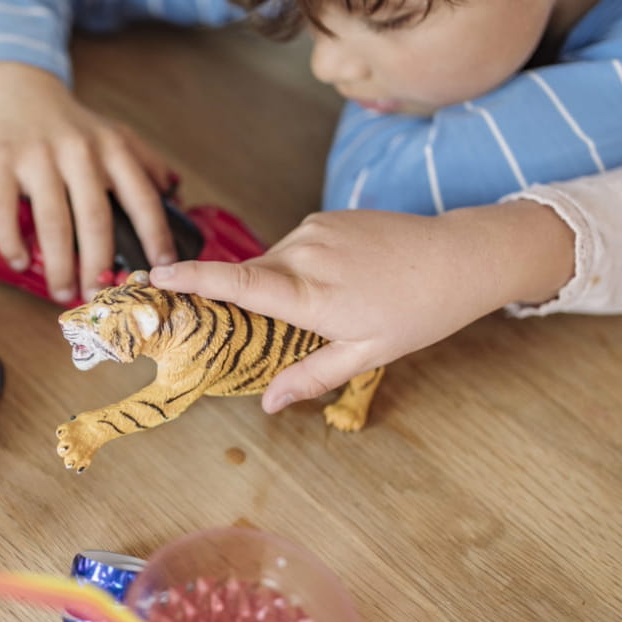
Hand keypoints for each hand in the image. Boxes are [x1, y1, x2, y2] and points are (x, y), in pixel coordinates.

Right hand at [0, 61, 176, 301]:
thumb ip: (147, 162)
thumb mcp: (114, 132)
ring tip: (62, 291)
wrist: (17, 84)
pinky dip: (12, 241)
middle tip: (98, 295)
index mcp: (112, 148)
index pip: (142, 198)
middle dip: (99, 266)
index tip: (161, 271)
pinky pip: (4, 209)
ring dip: (59, 265)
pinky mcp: (0, 160)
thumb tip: (176, 194)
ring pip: (53, 222)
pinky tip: (20, 261)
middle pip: (96, 220)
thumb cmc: (68, 120)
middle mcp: (79, 151)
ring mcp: (38, 156)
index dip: (155, 237)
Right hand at [149, 201, 573, 412]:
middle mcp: (306, 254)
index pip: (238, 283)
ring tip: (328, 305)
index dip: (194, 279)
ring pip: (274, 262)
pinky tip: (338, 282)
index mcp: (312, 294)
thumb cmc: (419, 311)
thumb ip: (310, 376)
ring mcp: (315, 230)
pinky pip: (294, 246)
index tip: (158, 276)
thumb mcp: (366, 355)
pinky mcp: (326, 217)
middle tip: (272, 329)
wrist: (463, 256)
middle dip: (250, 302)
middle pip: (252, 278)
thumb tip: (267, 404)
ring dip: (281, 285)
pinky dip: (299, 266)